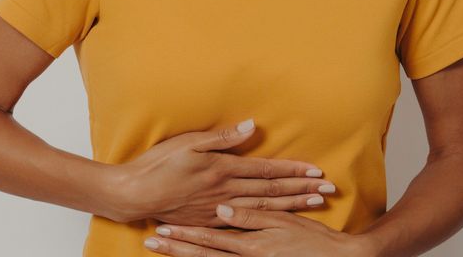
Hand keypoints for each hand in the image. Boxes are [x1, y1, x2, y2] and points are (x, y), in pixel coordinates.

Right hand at [108, 118, 336, 225]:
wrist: (135, 194)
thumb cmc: (158, 165)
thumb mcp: (188, 142)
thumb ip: (222, 137)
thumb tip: (250, 126)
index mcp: (223, 169)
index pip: (267, 170)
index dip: (294, 170)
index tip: (317, 171)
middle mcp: (226, 191)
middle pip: (272, 191)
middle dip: (302, 189)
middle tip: (328, 190)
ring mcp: (220, 209)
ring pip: (264, 209)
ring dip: (292, 205)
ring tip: (315, 204)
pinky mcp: (210, 221)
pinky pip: (246, 222)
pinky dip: (267, 222)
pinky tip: (280, 222)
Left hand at [141, 204, 377, 256]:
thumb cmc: (311, 241)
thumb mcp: (282, 224)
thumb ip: (251, 216)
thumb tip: (223, 209)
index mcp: (251, 245)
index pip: (209, 238)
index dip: (184, 234)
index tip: (160, 228)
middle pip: (203, 254)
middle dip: (175, 248)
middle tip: (150, 240)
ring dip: (184, 255)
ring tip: (160, 247)